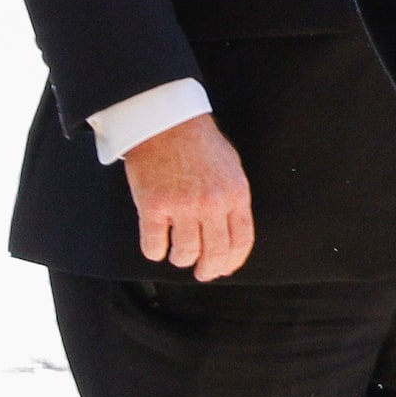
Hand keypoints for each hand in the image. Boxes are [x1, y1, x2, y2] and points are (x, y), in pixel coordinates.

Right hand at [124, 113, 253, 280]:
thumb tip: (232, 233)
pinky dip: (155, 251)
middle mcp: (212, 204)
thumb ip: (232, 200)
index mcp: (236, 194)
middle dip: (208, 270)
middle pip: (215, 253)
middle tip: (202, 272)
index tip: (226, 269)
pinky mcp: (154, 206)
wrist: (167, 123)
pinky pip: (154, 246)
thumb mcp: (231, 169)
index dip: (234, 261)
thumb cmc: (200, 144)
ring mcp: (183, 206)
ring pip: (185, 254)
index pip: (241, 240)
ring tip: (177, 254)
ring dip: (181, 259)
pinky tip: (157, 245)